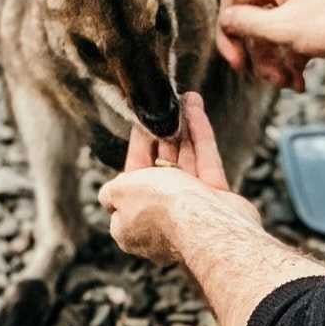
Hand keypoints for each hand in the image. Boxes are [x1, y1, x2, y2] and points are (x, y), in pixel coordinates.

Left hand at [98, 92, 260, 263]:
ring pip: (185, 162)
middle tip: (164, 109)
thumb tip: (107, 194)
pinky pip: (206, 162)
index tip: (141, 127)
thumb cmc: (159, 208)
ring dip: (183, 129)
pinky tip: (195, 109)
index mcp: (131, 223)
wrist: (206, 225)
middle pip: (160, 169)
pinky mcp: (217, 199)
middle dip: (163, 137)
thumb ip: (110, 191)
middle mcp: (161, 217)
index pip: (129, 183)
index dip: (136, 152)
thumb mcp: (120, 194)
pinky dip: (200, 136)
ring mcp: (191, 209)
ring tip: (183, 100)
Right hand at [169, 0, 324, 83]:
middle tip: (245, 71)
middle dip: (241, 44)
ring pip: (260, 28)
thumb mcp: (284, 30)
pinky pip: (282, 36)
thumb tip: (226, 23)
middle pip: (237, 7)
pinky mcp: (309, 16)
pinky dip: (285, 60)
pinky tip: (299, 84)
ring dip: (267, 59)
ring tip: (286, 83)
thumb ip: (245, 24)